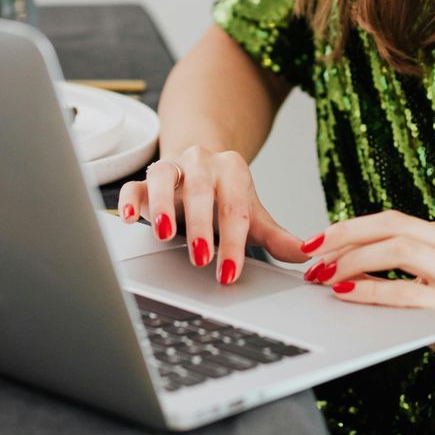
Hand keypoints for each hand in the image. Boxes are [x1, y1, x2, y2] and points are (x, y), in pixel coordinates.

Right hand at [117, 146, 310, 284]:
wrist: (200, 166)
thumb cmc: (226, 197)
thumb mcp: (252, 215)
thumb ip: (276, 237)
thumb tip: (306, 256)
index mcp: (232, 170)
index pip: (235, 208)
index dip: (234, 242)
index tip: (229, 272)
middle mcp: (201, 162)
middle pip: (201, 190)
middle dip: (201, 226)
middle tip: (201, 258)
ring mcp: (172, 168)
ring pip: (163, 177)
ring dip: (162, 206)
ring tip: (163, 234)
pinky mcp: (145, 180)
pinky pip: (134, 184)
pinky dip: (128, 199)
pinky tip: (129, 218)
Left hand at [302, 211, 434, 403]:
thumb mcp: (432, 297)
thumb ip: (397, 280)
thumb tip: (343, 274)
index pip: (392, 220)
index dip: (350, 228)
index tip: (316, 242)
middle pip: (392, 225)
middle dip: (344, 236)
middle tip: (311, 254)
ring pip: (400, 248)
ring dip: (354, 260)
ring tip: (325, 275)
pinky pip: (409, 290)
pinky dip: (372, 290)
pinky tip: (347, 295)